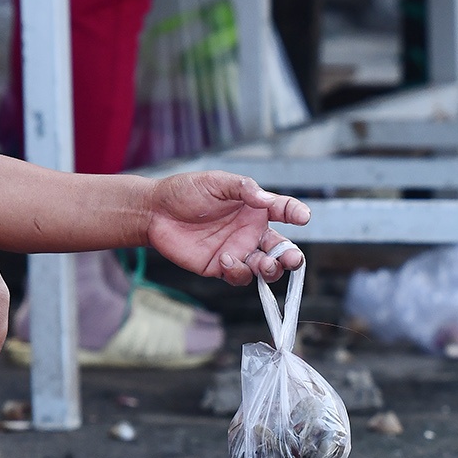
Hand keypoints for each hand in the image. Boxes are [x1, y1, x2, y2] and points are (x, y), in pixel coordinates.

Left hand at [146, 172, 309, 284]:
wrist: (155, 212)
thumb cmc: (186, 191)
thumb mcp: (216, 182)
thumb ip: (243, 188)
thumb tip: (266, 199)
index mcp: (255, 208)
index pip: (283, 210)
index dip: (296, 213)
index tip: (303, 217)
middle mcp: (251, 231)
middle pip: (280, 248)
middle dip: (291, 256)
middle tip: (293, 259)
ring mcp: (237, 250)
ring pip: (264, 267)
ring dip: (270, 270)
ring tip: (263, 265)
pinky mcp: (221, 267)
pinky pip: (239, 275)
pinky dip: (238, 271)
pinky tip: (226, 259)